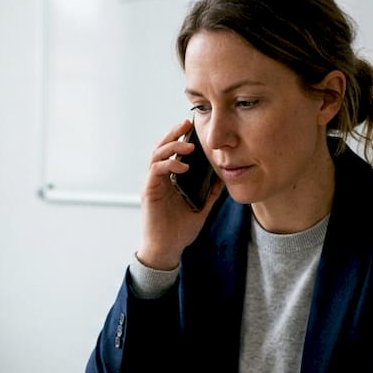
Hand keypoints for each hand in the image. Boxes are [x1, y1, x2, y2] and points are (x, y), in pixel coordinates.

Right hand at [137, 120, 222, 269]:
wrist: (167, 249)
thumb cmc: (180, 231)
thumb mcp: (202, 208)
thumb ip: (210, 192)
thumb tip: (223, 177)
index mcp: (170, 180)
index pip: (173, 152)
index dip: (181, 138)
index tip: (193, 127)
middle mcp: (159, 179)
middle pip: (162, 148)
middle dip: (174, 133)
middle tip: (186, 123)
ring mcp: (153, 184)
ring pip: (157, 155)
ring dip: (172, 146)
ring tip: (189, 144)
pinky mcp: (149, 192)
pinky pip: (156, 171)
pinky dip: (168, 164)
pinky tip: (183, 166)